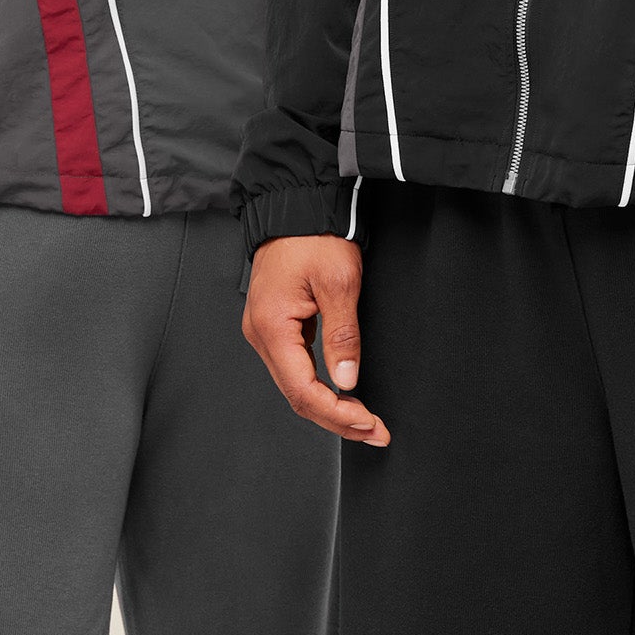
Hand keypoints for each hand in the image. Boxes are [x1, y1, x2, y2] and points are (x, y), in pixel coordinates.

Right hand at [242, 235, 390, 444]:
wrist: (296, 204)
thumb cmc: (314, 234)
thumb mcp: (339, 281)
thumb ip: (342, 335)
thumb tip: (347, 381)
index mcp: (272, 326)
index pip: (303, 391)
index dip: (338, 415)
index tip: (369, 424)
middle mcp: (260, 333)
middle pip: (297, 395)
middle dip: (337, 419)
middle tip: (374, 431)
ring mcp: (265, 328)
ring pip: (295, 384)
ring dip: (329, 405)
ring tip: (364, 419)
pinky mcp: (275, 322)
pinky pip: (295, 365)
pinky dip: (319, 384)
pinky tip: (343, 392)